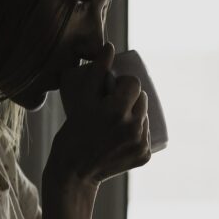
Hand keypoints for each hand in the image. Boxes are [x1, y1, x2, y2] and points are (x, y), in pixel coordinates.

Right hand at [48, 42, 151, 185]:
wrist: (74, 172)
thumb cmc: (72, 133)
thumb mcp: (81, 100)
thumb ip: (95, 72)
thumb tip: (110, 46)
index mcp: (117, 111)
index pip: (134, 83)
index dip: (123, 83)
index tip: (112, 89)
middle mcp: (134, 127)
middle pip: (142, 99)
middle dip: (130, 98)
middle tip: (113, 104)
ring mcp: (141, 143)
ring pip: (145, 117)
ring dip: (136, 114)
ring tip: (118, 119)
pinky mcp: (145, 156)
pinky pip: (146, 135)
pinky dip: (138, 133)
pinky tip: (125, 135)